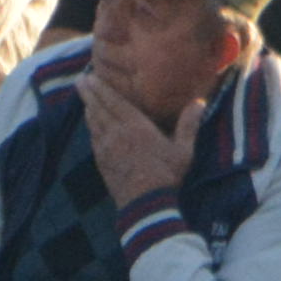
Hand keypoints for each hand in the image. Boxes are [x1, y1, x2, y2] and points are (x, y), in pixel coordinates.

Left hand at [77, 56, 196, 206]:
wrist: (145, 204)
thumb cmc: (167, 175)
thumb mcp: (184, 150)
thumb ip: (189, 124)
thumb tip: (199, 102)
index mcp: (136, 126)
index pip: (114, 102)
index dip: (102, 88)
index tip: (91, 76)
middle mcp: (117, 134)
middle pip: (99, 109)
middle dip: (89, 93)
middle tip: (81, 80)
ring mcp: (106, 148)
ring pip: (94, 123)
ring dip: (88, 108)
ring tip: (83, 96)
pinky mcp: (102, 162)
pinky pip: (93, 139)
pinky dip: (90, 127)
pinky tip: (90, 124)